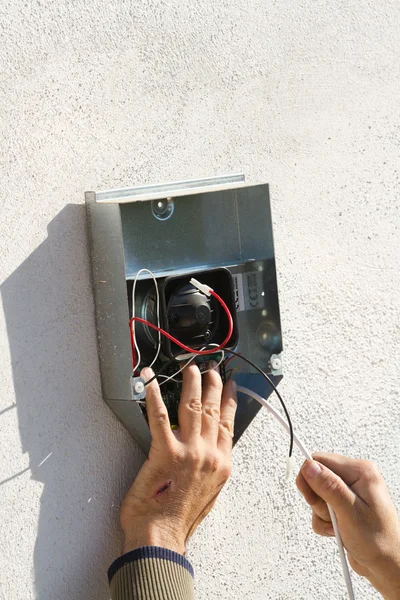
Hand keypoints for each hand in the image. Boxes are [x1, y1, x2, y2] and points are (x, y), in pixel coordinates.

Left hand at [120, 363, 236, 555]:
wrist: (161, 539)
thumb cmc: (179, 521)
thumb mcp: (207, 496)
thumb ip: (208, 471)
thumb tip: (205, 456)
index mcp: (220, 466)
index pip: (228, 424)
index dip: (229, 401)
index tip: (229, 386)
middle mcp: (208, 455)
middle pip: (213, 411)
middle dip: (212, 385)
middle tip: (211, 370)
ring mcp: (189, 452)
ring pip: (193, 407)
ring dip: (192, 384)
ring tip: (192, 369)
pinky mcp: (165, 452)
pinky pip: (159, 416)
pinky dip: (154, 394)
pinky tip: (151, 380)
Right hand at [297, 453, 399, 599]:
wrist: (386, 566)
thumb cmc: (379, 542)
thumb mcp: (351, 513)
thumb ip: (329, 487)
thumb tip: (309, 466)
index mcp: (361, 471)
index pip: (320, 460)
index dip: (310, 478)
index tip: (312, 498)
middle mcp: (355, 478)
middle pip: (316, 477)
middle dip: (317, 499)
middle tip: (330, 514)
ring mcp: (348, 492)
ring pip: (317, 494)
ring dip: (321, 514)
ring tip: (338, 525)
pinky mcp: (342, 505)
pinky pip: (320, 508)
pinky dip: (323, 522)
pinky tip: (337, 530)